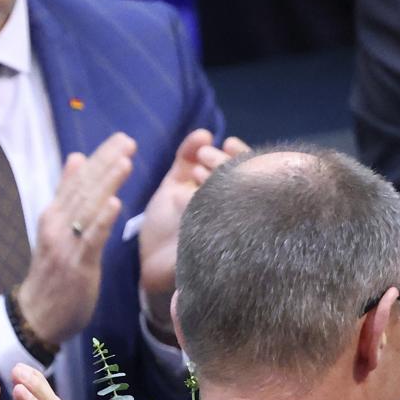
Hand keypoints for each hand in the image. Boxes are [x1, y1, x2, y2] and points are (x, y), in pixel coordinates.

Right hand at [15, 133, 135, 347]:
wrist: (37, 314)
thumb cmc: (53, 272)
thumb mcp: (57, 228)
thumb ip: (66, 194)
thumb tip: (76, 158)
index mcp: (55, 213)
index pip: (78, 179)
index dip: (99, 158)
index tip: (120, 139)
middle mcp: (57, 223)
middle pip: (83, 188)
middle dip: (106, 163)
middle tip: (128, 141)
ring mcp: (65, 243)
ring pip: (88, 208)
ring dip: (106, 183)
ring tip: (125, 161)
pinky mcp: (76, 264)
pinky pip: (91, 239)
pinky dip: (102, 220)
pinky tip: (115, 202)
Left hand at [137, 130, 247, 337]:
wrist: (147, 265)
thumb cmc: (165, 224)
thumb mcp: (175, 183)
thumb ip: (186, 156)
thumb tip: (204, 134)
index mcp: (229, 197)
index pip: (250, 172)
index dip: (242, 156)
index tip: (226, 143)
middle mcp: (237, 216)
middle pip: (252, 185)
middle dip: (230, 166)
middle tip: (208, 157)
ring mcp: (235, 235)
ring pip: (242, 204)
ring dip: (223, 183)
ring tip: (199, 172)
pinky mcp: (224, 255)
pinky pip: (226, 230)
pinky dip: (209, 208)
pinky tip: (191, 197)